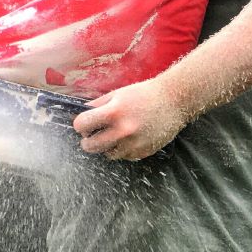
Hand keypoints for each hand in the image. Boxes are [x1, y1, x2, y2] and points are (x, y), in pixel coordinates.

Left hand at [72, 77, 189, 160]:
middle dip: (88, 140)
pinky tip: (130, 137)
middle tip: (92, 134)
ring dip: (106, 146)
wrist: (174, 101)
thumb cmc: (144, 95)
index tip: (83, 124)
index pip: (82, 125)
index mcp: (114, 113)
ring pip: (107, 154)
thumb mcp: (117, 94)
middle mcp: (123, 131)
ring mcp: (134, 144)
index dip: (80, 125)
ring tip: (114, 134)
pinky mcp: (143, 152)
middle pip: (90, 146)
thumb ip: (96, 106)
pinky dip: (123, 149)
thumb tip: (77, 115)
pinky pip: (124, 156)